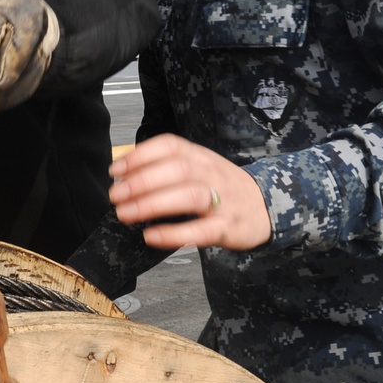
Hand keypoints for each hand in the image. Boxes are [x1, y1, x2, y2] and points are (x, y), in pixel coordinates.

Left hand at [109, 134, 271, 250]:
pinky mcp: (227, 227)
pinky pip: (201, 230)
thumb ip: (166, 166)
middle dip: (141, 181)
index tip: (116, 169)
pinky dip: (173, 233)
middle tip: (116, 195)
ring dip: (152, 204)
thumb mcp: (199, 167)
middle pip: (176, 170)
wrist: (266, 205)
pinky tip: (151, 236)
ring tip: (126, 214)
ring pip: (189, 196)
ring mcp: (221, 200)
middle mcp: (211, 173)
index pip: (169, 146)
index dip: (140, 155)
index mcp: (200, 156)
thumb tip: (123, 173)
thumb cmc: (222, 187)